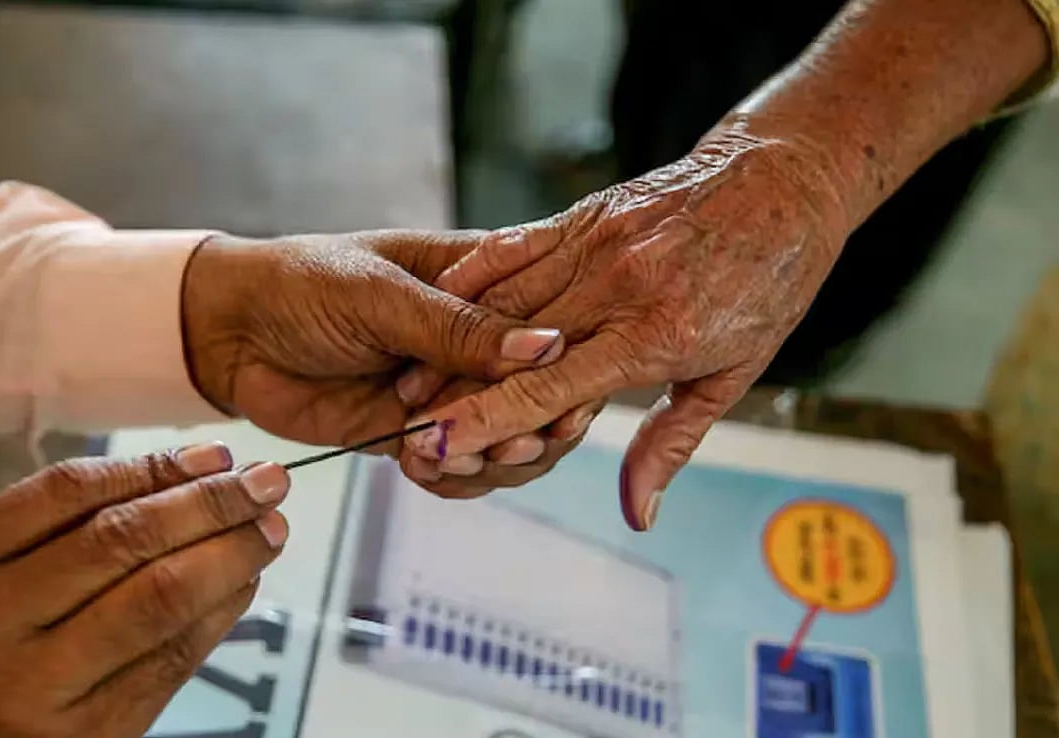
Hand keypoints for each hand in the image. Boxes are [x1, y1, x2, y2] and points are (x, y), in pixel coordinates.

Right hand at [0, 444, 288, 737]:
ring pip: (157, 599)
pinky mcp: (88, 734)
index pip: (66, 493)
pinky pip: (172, 659)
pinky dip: (220, 612)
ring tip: (269, 529)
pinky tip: (244, 582)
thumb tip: (196, 473)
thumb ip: (61, 526)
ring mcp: (36, 688)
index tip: (214, 455)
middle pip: (120, 541)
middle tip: (267, 481)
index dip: (152, 467)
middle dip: (209, 503)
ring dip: (230, 555)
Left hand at [180, 231, 565, 453]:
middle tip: (512, 443)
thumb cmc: (300, 282)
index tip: (564, 401)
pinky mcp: (417, 431)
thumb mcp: (380, 293)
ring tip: (457, 458)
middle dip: (532, 423)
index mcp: (483, 279)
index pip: (553, 322)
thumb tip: (546, 347)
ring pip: (507, 436)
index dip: (568, 366)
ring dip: (493, 457)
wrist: (228, 332)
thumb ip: (458, 327)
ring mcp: (449, 388)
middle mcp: (476, 337)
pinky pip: (459, 465)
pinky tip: (425, 469)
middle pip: (542, 391)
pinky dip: (452, 477)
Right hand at [397, 123, 850, 528]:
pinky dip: (471, 277)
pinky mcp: (583, 215)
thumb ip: (671, 443)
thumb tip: (637, 513)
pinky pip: (512, 247)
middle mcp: (615, 288)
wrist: (784, 180)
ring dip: (448, 341)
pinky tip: (436, 303)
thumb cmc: (767, 283)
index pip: (548, 390)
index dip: (485, 422)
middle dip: (449, 392)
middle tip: (400, 427)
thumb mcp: (733, 374)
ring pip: (500, 298)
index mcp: (653, 336)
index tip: (434, 448)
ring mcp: (595, 244)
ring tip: (406, 380)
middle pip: (508, 349)